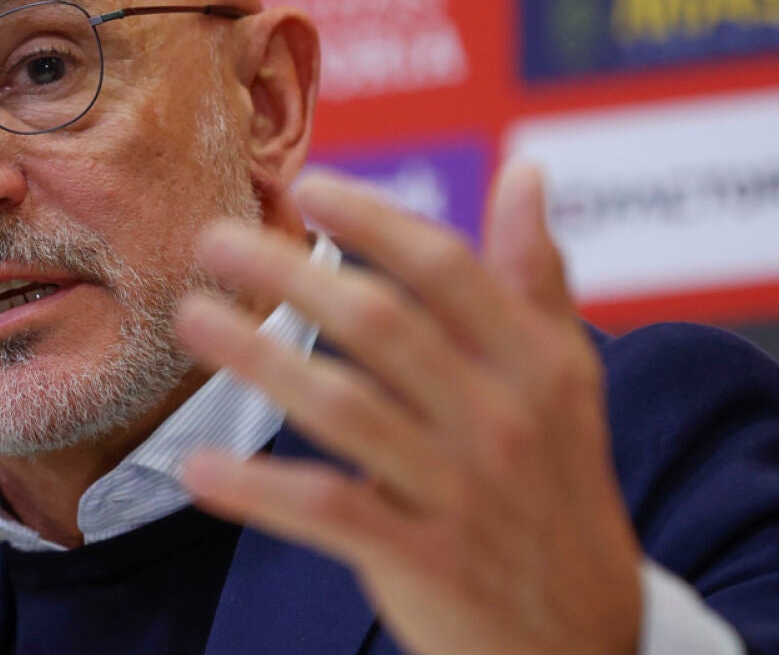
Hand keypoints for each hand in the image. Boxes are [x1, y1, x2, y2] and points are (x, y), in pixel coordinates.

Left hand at [176, 163, 642, 654]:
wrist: (585, 634)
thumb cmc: (558, 486)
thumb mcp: (567, 380)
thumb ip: (536, 277)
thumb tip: (526, 169)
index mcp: (538, 362)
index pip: (446, 269)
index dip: (372, 220)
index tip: (306, 185)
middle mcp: (502, 418)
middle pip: (380, 324)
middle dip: (291, 273)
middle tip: (214, 241)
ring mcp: (462, 491)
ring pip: (344, 408)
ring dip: (259, 358)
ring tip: (193, 318)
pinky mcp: (423, 559)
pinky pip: (328, 510)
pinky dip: (260, 490)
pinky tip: (200, 466)